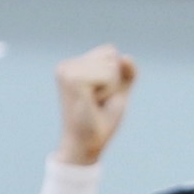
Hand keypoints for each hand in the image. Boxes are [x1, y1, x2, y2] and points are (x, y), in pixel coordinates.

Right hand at [52, 47, 138, 167]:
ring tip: (94, 103)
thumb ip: (126, 73)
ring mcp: (67, 72)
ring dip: (111, 88)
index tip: (99, 95)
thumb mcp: (119, 92)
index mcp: (72, 65)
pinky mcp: (73, 81)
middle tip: (97, 101)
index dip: (114, 75)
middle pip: (111, 54)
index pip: (109, 51)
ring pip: (111, 65)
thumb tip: (125, 56)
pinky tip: (92, 104)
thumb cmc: (101, 120)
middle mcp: (66, 66)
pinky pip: (109, 76)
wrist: (89, 143)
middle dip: (113, 80)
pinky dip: (108, 92)